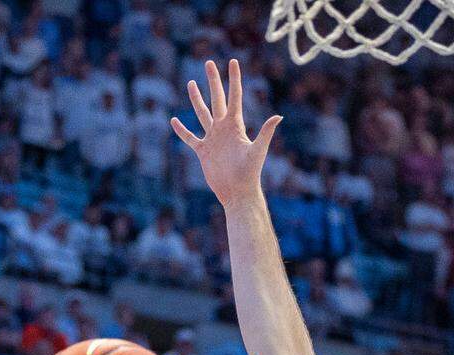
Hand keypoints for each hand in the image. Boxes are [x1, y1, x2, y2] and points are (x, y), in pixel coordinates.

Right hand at [171, 59, 280, 209]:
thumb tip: (278, 116)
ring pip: (202, 114)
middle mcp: (223, 129)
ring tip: (192, 83)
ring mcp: (213, 139)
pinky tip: (174, 121)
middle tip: (209, 63)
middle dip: (213, 81)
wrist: (238, 193)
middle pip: (217, 99)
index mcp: (235, 126)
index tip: (233, 62)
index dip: (234, 79)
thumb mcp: (258, 151)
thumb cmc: (250, 174)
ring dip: (197, 99)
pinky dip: (182, 131)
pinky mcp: (203, 152)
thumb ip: (266, 133)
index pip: (234, 97)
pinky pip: (190, 138)